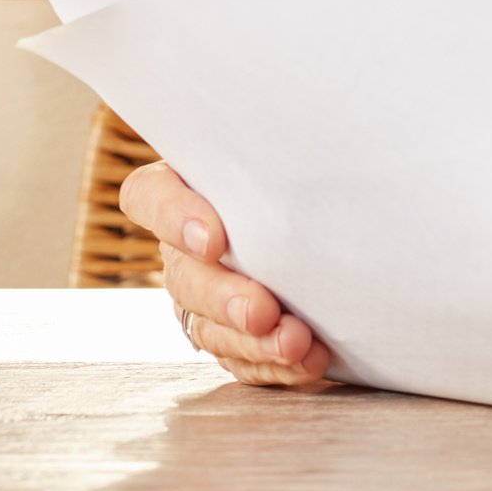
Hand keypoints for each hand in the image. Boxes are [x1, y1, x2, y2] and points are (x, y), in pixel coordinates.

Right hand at [119, 160, 331, 386]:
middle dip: (224, 297)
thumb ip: (288, 147)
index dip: (173, 217)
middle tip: (262, 311)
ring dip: (253, 342)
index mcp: (188, 188)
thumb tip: (329, 124)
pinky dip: (274, 366)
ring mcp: (205, 295)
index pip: (150, 196)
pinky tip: (308, 363)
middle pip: (183, 276)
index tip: (214, 238)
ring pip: (209, 326)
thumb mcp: (293, 151)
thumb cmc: (312, 168)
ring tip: (296, 344)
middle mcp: (187, 247)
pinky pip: (241, 360)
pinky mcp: (234, 335)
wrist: (341, 221)